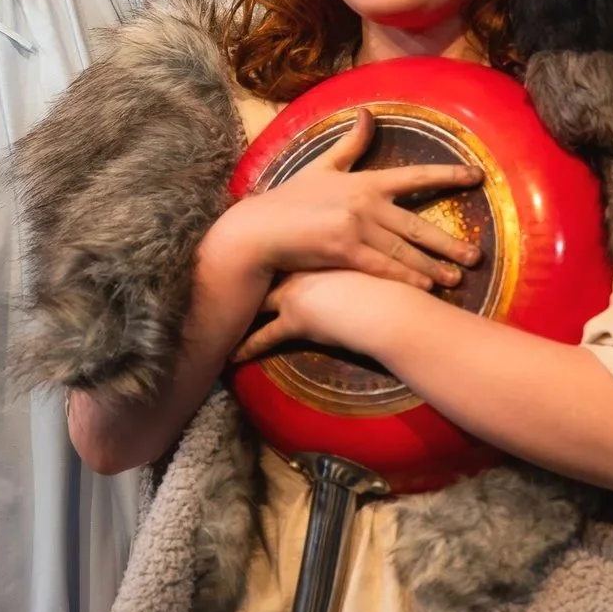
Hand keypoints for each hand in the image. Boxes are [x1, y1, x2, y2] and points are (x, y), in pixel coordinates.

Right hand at [224, 109, 482, 289]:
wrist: (259, 231)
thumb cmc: (288, 201)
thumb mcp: (320, 167)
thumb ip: (349, 144)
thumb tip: (367, 113)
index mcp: (364, 181)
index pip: (415, 175)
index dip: (448, 175)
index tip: (476, 175)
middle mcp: (366, 203)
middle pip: (418, 225)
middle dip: (449, 242)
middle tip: (476, 255)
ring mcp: (357, 228)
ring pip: (405, 251)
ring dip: (433, 266)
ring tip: (456, 277)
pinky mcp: (345, 252)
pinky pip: (384, 268)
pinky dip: (407, 278)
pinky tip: (425, 288)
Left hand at [235, 268, 414, 364]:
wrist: (392, 307)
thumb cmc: (392, 287)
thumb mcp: (370, 267)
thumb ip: (356, 267)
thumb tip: (356, 271)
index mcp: (317, 254)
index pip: (282, 254)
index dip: (266, 258)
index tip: (249, 258)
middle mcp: (300, 270)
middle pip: (262, 275)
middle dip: (243, 279)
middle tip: (221, 282)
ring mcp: (294, 294)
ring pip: (258, 304)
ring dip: (239, 311)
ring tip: (220, 315)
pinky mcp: (295, 322)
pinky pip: (263, 337)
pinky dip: (246, 347)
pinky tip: (231, 356)